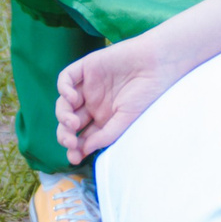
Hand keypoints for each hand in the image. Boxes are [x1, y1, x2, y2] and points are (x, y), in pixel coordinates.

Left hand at [56, 32, 177, 160]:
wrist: (157, 64)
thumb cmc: (147, 93)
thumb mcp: (127, 120)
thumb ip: (105, 135)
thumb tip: (83, 151)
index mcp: (103, 118)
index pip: (82, 136)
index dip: (75, 148)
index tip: (74, 158)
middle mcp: (93, 103)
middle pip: (69, 122)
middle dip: (65, 135)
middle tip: (70, 143)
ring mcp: (88, 85)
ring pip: (64, 103)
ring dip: (63, 116)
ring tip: (73, 123)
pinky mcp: (86, 67)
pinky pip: (66, 78)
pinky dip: (63, 89)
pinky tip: (72, 98)